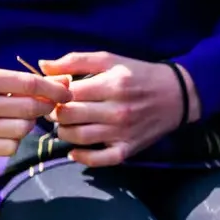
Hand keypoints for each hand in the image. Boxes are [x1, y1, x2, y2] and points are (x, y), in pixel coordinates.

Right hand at [0, 66, 72, 156]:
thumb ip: (24, 80)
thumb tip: (64, 82)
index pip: (29, 85)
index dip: (54, 89)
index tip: (68, 93)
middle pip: (29, 109)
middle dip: (46, 107)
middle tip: (47, 106)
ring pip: (22, 130)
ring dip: (30, 124)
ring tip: (22, 117)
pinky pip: (9, 148)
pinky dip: (15, 140)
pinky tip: (7, 131)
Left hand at [43, 52, 197, 166]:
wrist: (177, 95)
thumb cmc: (140, 75)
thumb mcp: (112, 60)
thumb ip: (76, 60)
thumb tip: (42, 65)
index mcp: (112, 84)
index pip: (67, 93)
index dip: (53, 94)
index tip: (54, 94)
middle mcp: (117, 110)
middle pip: (68, 116)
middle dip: (55, 113)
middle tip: (58, 110)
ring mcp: (122, 132)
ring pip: (77, 137)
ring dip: (64, 132)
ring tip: (68, 124)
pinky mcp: (127, 149)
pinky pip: (97, 160)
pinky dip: (81, 157)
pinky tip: (75, 149)